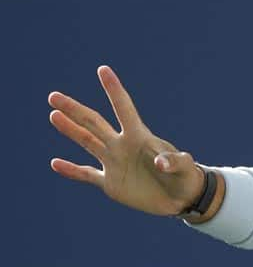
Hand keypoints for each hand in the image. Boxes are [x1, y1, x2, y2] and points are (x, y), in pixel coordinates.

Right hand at [48, 66, 203, 215]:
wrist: (180, 197)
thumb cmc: (186, 177)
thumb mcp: (185, 167)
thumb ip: (174, 162)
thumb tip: (160, 163)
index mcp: (140, 136)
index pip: (123, 108)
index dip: (114, 90)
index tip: (103, 69)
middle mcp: (123, 145)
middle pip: (94, 123)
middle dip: (75, 110)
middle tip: (54, 96)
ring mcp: (115, 163)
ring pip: (87, 143)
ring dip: (70, 130)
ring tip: (53, 115)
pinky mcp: (111, 183)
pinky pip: (86, 174)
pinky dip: (71, 170)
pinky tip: (54, 163)